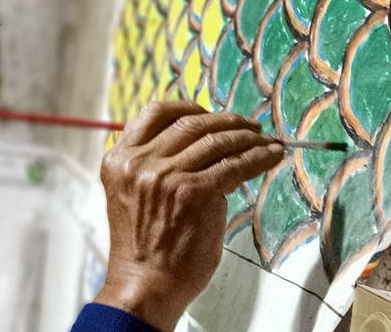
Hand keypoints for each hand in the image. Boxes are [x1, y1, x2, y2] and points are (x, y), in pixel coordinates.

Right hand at [94, 101, 283, 330]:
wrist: (145, 284)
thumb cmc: (143, 246)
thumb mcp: (132, 193)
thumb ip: (152, 165)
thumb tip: (197, 145)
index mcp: (119, 158)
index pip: (154, 113)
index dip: (186, 107)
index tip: (207, 112)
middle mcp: (139, 162)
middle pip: (190, 122)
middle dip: (226, 120)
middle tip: (247, 125)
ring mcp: (165, 176)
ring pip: (216, 140)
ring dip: (247, 136)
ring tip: (265, 139)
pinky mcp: (194, 193)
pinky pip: (234, 165)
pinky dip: (258, 156)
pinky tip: (271, 155)